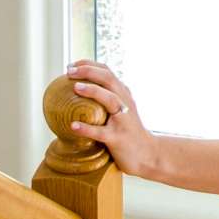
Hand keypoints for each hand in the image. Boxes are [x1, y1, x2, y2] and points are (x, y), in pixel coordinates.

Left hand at [64, 58, 159, 177]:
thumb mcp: (124, 110)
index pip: (107, 72)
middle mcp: (125, 104)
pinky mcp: (118, 138)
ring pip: (110, 100)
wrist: (149, 154)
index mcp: (124, 95)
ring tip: (75, 88)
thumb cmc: (130, 132)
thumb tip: (84, 89)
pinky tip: (73, 126)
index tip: (72, 65)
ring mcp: (123, 121)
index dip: (89, 65)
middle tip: (69, 71)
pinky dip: (87, 128)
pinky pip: (101, 132)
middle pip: (109, 80)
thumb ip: (111, 98)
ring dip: (93, 91)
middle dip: (89, 72)